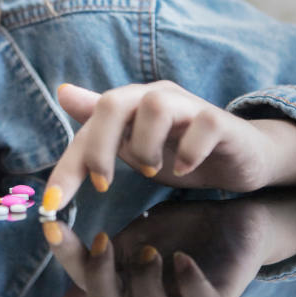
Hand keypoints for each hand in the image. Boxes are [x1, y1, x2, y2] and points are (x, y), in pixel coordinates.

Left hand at [43, 82, 277, 210]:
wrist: (241, 154)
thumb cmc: (180, 149)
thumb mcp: (133, 144)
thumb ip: (100, 126)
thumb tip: (63, 93)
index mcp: (131, 104)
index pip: (88, 124)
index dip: (68, 162)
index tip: (53, 203)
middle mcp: (157, 96)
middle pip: (115, 102)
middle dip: (100, 147)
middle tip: (103, 184)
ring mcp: (190, 106)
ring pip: (156, 106)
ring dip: (146, 146)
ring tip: (152, 171)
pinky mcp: (220, 121)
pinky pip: (203, 126)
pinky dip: (189, 151)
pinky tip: (185, 170)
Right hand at [43, 198, 272, 296]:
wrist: (232, 218)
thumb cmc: (178, 232)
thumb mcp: (132, 240)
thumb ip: (100, 267)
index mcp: (126, 294)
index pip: (85, 292)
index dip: (67, 262)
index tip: (53, 223)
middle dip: (101, 285)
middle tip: (103, 240)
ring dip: (145, 287)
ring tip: (150, 251)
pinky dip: (190, 285)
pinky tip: (182, 258)